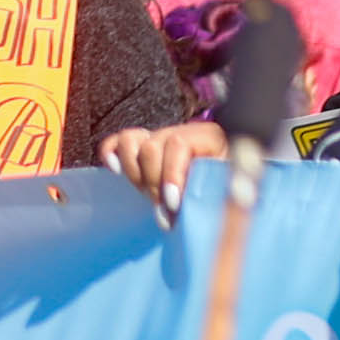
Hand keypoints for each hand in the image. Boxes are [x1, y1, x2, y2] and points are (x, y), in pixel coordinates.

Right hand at [104, 117, 222, 213]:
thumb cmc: (226, 188)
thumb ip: (216, 188)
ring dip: (134, 174)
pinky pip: (117, 141)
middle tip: (163, 208)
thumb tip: (203, 201)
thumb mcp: (228, 186)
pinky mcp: (141, 146)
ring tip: (148, 195)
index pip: (178, 144)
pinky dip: (110, 154)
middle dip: (153, 183)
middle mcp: (180, 131)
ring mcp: (158, 136)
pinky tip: (115, 172)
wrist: (224, 187)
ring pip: (131, 141)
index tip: (173, 204)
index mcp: (208, 136)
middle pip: (151, 147)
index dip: (171, 174)